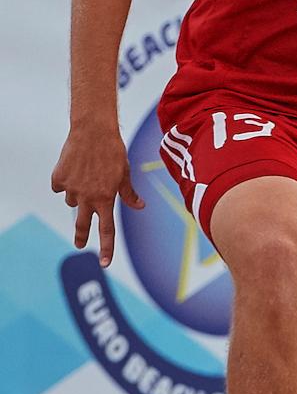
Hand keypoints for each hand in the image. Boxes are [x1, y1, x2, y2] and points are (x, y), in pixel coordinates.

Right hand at [51, 129, 144, 266]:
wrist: (93, 131)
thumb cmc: (113, 151)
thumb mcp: (125, 174)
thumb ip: (129, 194)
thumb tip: (140, 206)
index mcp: (105, 198)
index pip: (107, 230)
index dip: (106, 248)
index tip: (104, 263)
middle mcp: (87, 197)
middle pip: (82, 224)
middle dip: (81, 236)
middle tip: (80, 244)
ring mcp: (71, 189)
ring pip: (71, 200)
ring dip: (77, 195)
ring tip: (86, 175)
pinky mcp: (58, 178)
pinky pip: (60, 186)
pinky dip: (65, 181)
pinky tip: (73, 168)